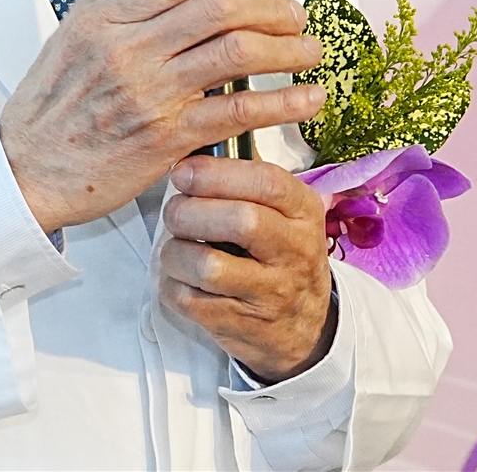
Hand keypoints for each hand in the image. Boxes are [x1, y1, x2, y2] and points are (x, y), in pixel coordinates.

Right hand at [0, 0, 323, 235]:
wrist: (25, 172)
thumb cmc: (45, 108)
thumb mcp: (64, 36)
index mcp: (104, 21)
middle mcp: (129, 51)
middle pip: (218, 9)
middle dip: (270, 7)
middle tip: (296, 14)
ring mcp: (151, 94)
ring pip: (235, 54)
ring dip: (286, 49)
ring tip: (310, 50)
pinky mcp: (168, 139)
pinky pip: (237, 112)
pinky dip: (281, 103)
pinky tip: (306, 98)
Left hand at [159, 155, 335, 380]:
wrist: (305, 326)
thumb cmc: (279, 254)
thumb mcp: (283, 212)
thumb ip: (247, 181)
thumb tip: (193, 150)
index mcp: (303, 212)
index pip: (268, 183)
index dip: (217, 173)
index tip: (183, 172)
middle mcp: (295, 251)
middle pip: (241, 221)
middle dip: (191, 211)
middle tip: (174, 213)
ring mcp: (271, 292)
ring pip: (208, 265)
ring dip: (175, 252)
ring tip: (176, 248)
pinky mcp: (243, 324)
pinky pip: (190, 300)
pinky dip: (172, 285)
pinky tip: (180, 278)